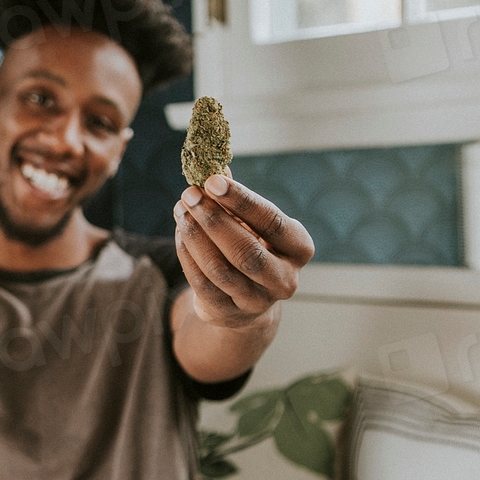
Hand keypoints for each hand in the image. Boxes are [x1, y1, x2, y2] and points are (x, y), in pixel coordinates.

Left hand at [173, 171, 313, 327]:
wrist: (246, 301)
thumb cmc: (251, 247)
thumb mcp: (252, 223)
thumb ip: (234, 199)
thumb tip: (214, 166)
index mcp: (298, 248)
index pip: (271, 222)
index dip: (241, 201)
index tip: (212, 180)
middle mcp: (284, 279)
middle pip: (245, 250)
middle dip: (213, 219)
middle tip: (189, 194)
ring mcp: (257, 301)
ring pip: (219, 268)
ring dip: (194, 236)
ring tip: (181, 210)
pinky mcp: (228, 313)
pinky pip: (202, 283)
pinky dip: (187, 255)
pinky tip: (180, 233)